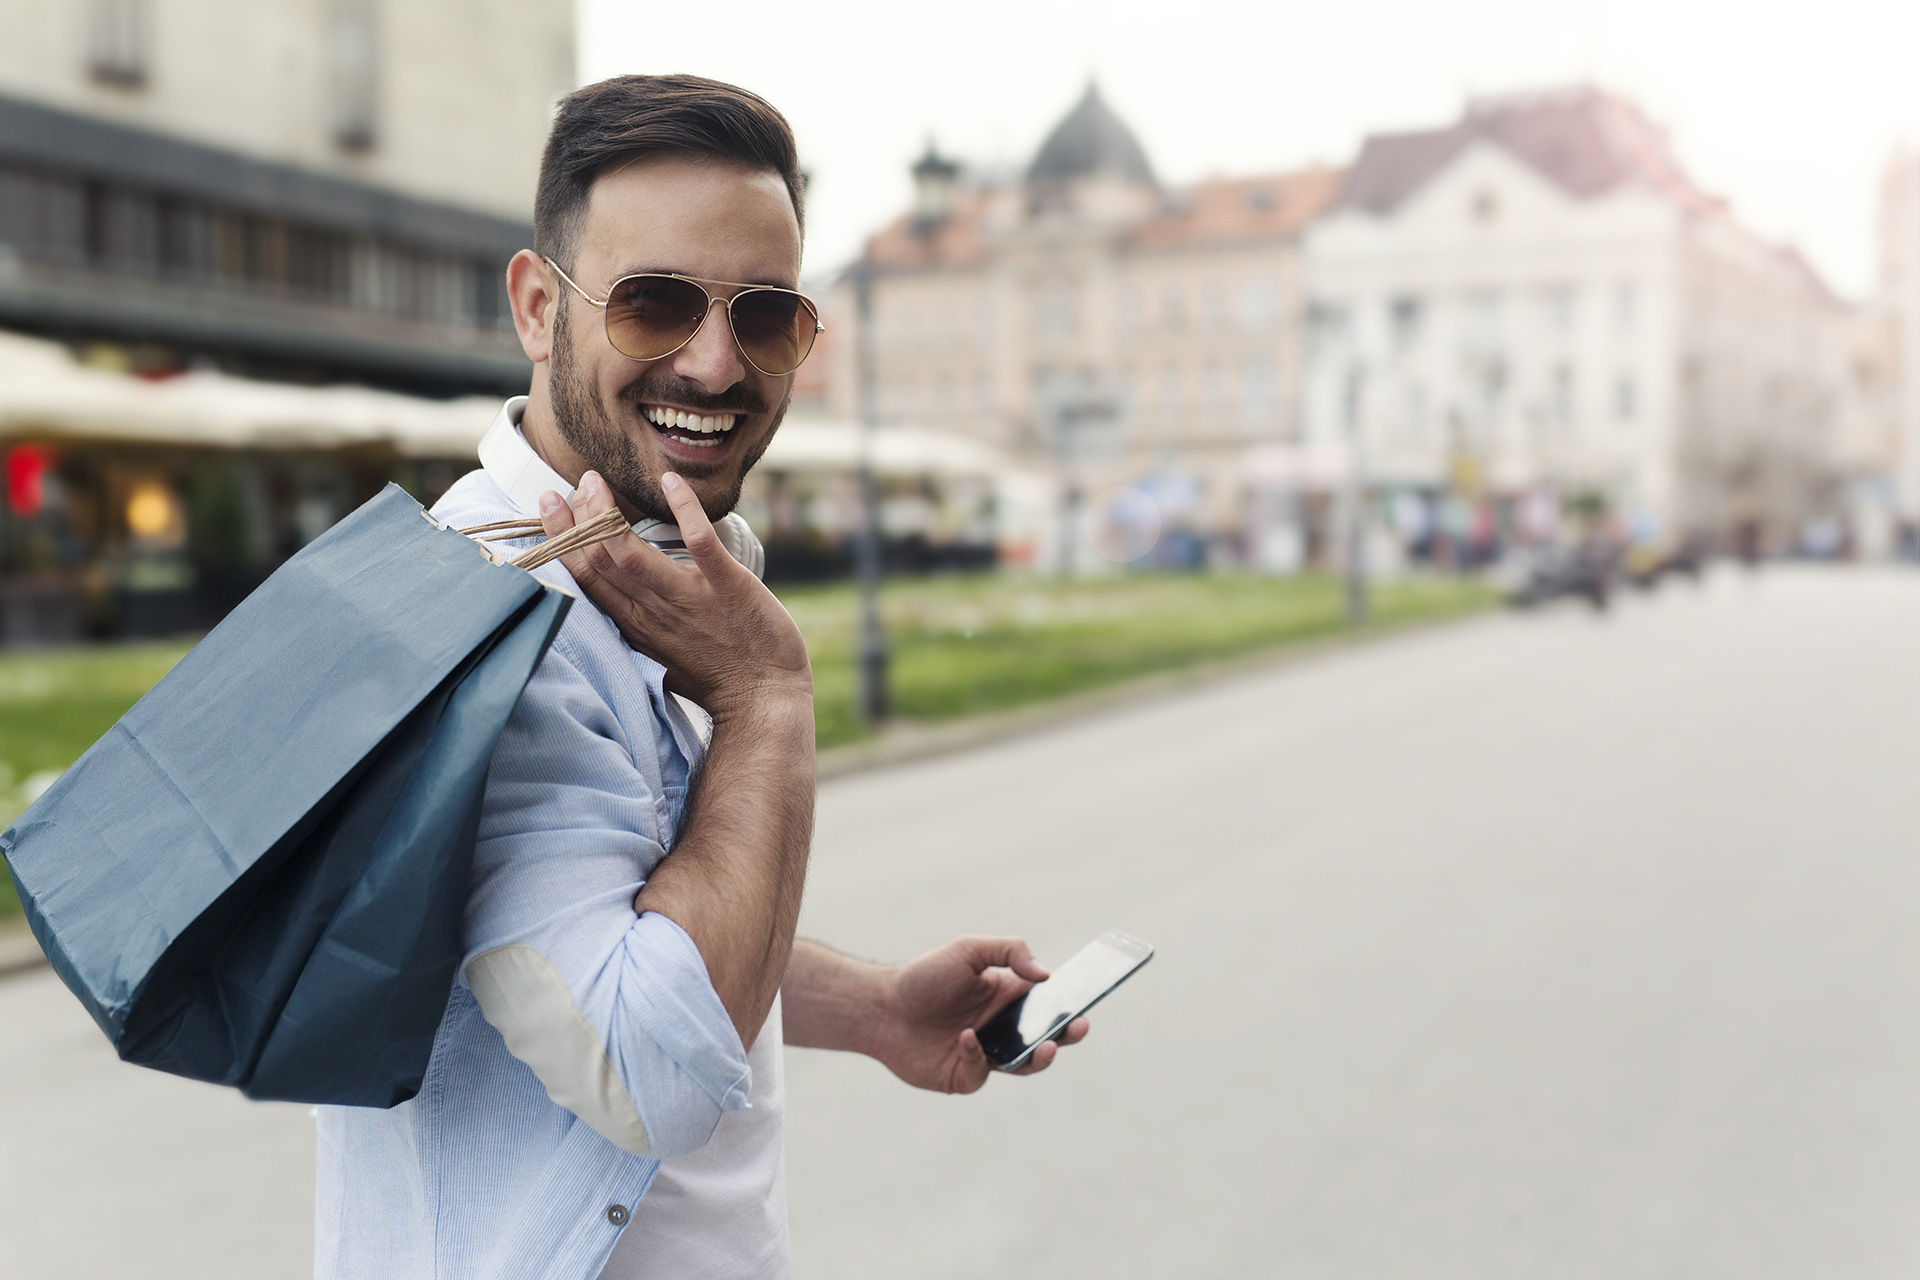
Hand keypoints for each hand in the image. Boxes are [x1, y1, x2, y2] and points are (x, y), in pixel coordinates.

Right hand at [539, 470, 810, 718]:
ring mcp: (689, 599)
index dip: (561, 538)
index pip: (584, 578)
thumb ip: (636, 619)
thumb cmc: (715, 675)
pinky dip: (684, 508)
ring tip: (596, 480)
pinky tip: (670, 480)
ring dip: (607, 514)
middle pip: (600, 561)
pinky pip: (701, 543)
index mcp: (634, 624)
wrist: (764, 701)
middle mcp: (653, 611)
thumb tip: (615, 591)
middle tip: (575, 481)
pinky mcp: (728, 588)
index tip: (550, 502)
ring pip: (632, 556)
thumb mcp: (660, 650)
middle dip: (578, 518)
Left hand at [869, 936, 1090, 1093]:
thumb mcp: (968, 949)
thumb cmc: (924, 976)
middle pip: (1045, 1036)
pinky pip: (983, 1072)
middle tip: (1078, 1027)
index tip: (1086, 1003)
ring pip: (1024, 1063)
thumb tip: (1045, 975)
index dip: (1069, 1005)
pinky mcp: (965, 1076)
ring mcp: (985, 1054)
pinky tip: (966, 1038)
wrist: (881, 1007)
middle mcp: (1001, 1028)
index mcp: (1007, 997)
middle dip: (1066, 1035)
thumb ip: (1010, 952)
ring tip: (1046, 1045)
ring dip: (1039, 1056)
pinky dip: (979, 1055)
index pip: (1048, 1003)